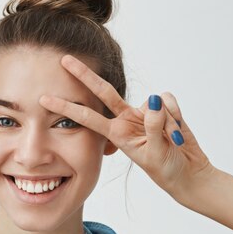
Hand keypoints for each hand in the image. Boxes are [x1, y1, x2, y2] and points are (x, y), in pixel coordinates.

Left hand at [39, 54, 215, 198]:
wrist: (188, 174)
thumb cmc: (168, 171)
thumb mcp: (157, 153)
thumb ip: (154, 126)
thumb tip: (154, 100)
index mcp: (117, 134)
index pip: (88, 117)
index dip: (67, 108)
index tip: (44, 99)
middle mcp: (127, 120)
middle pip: (104, 92)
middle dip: (84, 75)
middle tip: (64, 59)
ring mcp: (144, 113)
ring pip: (152, 101)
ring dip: (165, 121)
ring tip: (171, 141)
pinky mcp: (163, 108)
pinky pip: (167, 99)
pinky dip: (176, 115)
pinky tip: (178, 132)